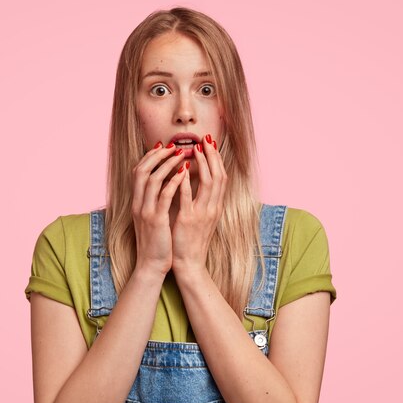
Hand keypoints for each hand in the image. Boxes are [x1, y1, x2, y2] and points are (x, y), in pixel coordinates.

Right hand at [131, 142, 186, 276]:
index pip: (139, 171)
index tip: (164, 146)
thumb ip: (154, 201)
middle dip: (158, 154)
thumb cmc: (156, 242)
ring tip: (182, 154)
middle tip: (174, 145)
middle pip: (142, 169)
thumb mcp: (151, 217)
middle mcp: (139, 204)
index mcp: (137, 202)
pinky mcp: (156, 220)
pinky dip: (174, 181)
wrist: (151, 265)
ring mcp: (146, 211)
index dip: (150, 156)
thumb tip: (164, 184)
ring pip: (153, 178)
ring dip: (168, 163)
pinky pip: (164, 195)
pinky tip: (184, 173)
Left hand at [171, 134, 227, 274]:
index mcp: (216, 206)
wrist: (190, 263)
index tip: (211, 144)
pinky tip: (180, 170)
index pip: (221, 177)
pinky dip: (185, 182)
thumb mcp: (203, 217)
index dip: (217, 159)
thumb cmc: (193, 240)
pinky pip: (188, 197)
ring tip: (194, 149)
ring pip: (208, 183)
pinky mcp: (188, 219)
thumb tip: (201, 179)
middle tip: (206, 139)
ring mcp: (202, 213)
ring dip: (202, 163)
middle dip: (213, 155)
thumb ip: (203, 199)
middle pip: (219, 175)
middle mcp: (213, 208)